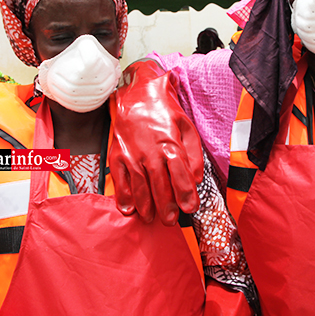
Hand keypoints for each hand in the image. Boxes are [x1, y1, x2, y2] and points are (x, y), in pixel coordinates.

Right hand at [110, 59, 203, 224]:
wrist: (137, 95)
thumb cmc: (165, 112)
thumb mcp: (187, 128)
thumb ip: (194, 155)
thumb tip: (197, 179)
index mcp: (170, 143)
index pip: (180, 173)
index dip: (185, 193)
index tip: (190, 208)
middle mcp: (150, 150)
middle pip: (159, 184)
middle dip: (166, 206)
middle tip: (170, 221)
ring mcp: (131, 154)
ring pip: (139, 185)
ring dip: (146, 205)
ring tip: (152, 219)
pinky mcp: (117, 155)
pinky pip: (120, 180)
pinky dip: (123, 196)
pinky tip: (129, 209)